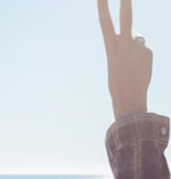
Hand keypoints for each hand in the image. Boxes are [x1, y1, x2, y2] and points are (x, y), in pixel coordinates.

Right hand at [98, 0, 152, 119]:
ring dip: (135, 50)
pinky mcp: (148, 51)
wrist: (128, 96)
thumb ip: (124, 46)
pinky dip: (142, 59)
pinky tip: (139, 70)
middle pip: (126, 16)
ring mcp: (138, 45)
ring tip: (131, 66)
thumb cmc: (117, 82)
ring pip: (137, 40)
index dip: (103, 7)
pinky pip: (144, 51)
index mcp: (110, 46)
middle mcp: (124, 42)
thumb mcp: (115, 62)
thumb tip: (139, 37)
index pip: (105, 22)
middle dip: (126, 1)